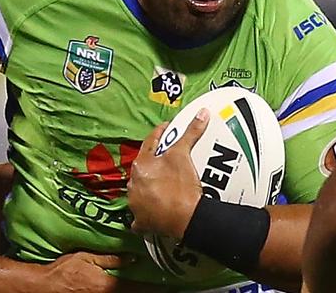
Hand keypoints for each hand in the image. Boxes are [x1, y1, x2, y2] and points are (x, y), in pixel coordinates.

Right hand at [39, 252, 165, 292]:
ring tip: (151, 288)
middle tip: (166, 288)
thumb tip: (132, 258)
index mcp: (108, 285)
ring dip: (138, 291)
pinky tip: (133, 289)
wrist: (46, 287)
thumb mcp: (87, 257)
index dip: (152, 287)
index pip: (135, 287)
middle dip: (149, 291)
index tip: (167, 284)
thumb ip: (110, 259)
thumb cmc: (65, 270)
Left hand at [127, 109, 209, 239]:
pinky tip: (153, 212)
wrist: (186, 218)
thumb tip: (202, 113)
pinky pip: (140, 217)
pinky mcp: (141, 221)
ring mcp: (136, 203)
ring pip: (140, 190)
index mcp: (141, 164)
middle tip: (168, 160)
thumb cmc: (181, 185)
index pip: (149, 143)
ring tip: (164, 184)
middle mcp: (134, 183)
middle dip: (154, 163)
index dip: (160, 133)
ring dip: (149, 187)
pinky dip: (146, 214)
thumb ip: (191, 133)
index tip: (168, 129)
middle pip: (144, 168)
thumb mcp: (184, 154)